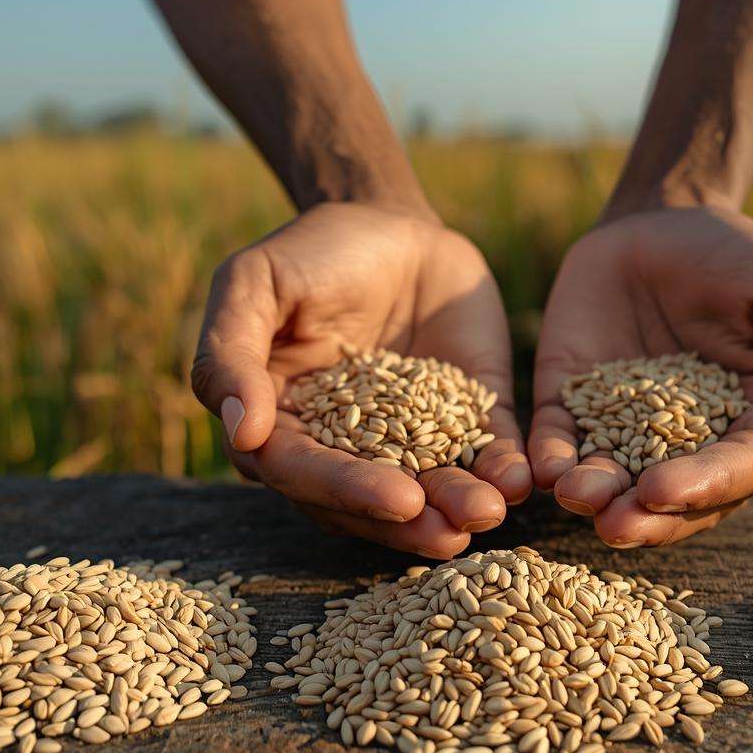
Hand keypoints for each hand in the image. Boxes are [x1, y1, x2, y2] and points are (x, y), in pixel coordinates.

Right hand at [192, 202, 530, 557]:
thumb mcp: (253, 284)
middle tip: (448, 532)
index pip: (306, 473)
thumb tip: (242, 433)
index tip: (395, 498)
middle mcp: (344, 447)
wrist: (387, 219)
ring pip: (429, 487)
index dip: (346, 490)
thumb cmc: (307, 252)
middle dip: (409, 520)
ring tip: (487, 512)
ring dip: (457, 506)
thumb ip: (231, 354)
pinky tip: (521, 481)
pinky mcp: (466, 414)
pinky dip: (501, 469)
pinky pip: (483, 449)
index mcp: (282, 426)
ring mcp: (409, 436)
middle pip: (368, 500)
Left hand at [530, 205, 752, 547]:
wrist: (660, 217)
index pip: (741, 468)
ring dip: (597, 498)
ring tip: (577, 497)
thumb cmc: (742, 253)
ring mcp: (628, 430)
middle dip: (646, 514)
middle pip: (676, 497)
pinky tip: (540, 469)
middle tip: (614, 524)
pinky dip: (549, 460)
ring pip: (615, 481)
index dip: (708, 484)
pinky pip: (560, 442)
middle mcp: (694, 443)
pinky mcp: (575, 406)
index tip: (667, 489)